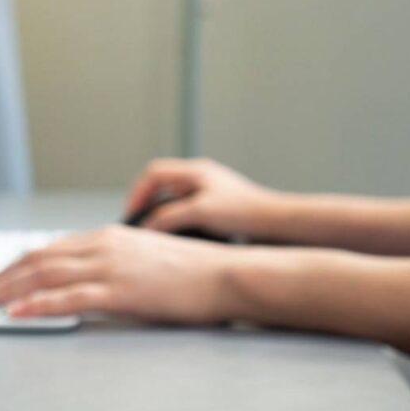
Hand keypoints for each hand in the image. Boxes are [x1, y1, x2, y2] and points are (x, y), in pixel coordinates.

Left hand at [0, 225, 232, 322]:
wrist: (228, 276)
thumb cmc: (195, 273)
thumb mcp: (147, 259)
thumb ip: (115, 264)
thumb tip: (89, 279)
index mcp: (110, 236)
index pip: (52, 248)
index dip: (20, 264)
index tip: (0, 277)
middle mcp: (104, 245)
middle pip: (40, 258)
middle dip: (4, 276)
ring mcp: (111, 267)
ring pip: (45, 275)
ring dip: (9, 289)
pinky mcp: (119, 291)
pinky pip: (67, 298)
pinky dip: (36, 305)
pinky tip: (16, 312)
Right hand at [125, 158, 278, 237]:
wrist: (277, 225)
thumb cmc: (245, 212)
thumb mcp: (200, 212)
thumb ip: (168, 217)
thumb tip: (146, 228)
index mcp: (196, 171)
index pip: (153, 173)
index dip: (137, 193)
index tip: (132, 214)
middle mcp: (200, 178)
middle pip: (160, 186)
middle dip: (145, 204)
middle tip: (138, 224)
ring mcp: (207, 193)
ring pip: (171, 201)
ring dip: (160, 216)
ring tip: (154, 233)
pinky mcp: (214, 209)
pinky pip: (184, 212)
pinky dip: (174, 224)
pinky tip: (177, 239)